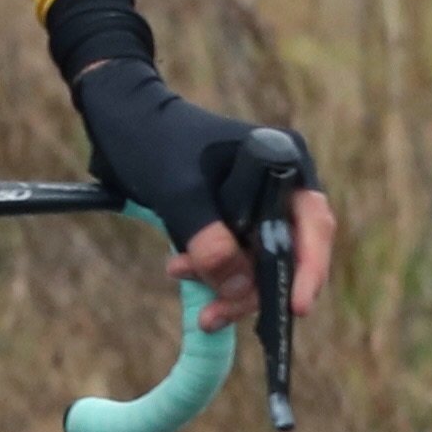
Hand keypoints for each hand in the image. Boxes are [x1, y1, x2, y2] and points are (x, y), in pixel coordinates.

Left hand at [75, 55, 338, 332]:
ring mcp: (257, 198)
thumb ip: (209, 240)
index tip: (295, 308)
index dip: (308, 270)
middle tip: (214, 316)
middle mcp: (280, 181)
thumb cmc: (151, 142)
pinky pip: (234, 250)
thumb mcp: (178, 194)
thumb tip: (240, 289)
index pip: (312, 225)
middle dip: (251, 286)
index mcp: (284, 162)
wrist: (118, 116)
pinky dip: (212, 267)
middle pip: (286, 249)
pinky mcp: (231, 211)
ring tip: (184, 284)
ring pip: (257, 257)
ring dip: (227, 282)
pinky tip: (180, 270)